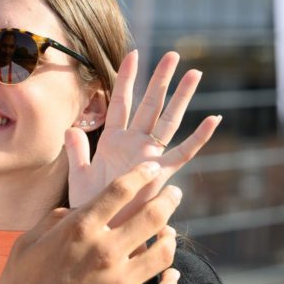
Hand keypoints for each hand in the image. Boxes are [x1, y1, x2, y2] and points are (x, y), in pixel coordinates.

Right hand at [0, 162, 181, 283]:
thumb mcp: (26, 245)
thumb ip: (53, 221)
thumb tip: (75, 209)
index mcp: (79, 230)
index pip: (121, 190)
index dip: (142, 174)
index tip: (153, 169)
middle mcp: (104, 251)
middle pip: (153, 216)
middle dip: (169, 199)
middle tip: (175, 194)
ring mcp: (119, 283)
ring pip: (164, 253)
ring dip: (171, 239)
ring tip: (169, 234)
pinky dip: (172, 281)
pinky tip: (171, 275)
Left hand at [66, 50, 221, 225]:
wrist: (100, 229)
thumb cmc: (90, 204)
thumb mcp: (79, 174)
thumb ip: (76, 149)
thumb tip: (69, 127)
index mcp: (113, 140)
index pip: (121, 103)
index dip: (126, 80)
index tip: (132, 54)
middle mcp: (135, 144)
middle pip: (150, 105)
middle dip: (160, 80)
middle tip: (173, 55)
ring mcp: (150, 156)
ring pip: (169, 121)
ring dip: (181, 98)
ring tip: (195, 73)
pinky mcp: (162, 173)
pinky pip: (184, 152)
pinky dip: (199, 137)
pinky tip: (214, 119)